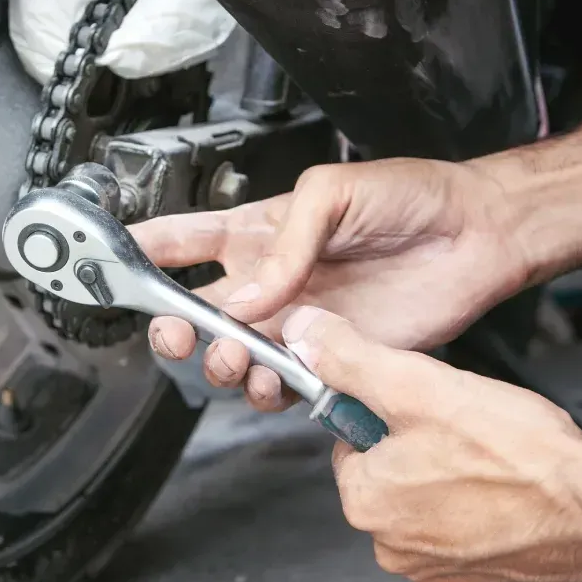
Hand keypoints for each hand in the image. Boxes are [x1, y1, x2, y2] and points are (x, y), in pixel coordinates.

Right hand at [129, 158, 530, 411]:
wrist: (476, 237)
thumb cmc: (411, 197)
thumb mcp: (334, 192)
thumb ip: (285, 242)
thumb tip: (245, 296)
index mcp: (260, 232)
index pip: (183, 240)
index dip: (141, 251)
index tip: (106, 262)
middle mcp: (270, 281)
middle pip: (195, 313)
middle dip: (172, 327)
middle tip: (177, 331)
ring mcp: (296, 321)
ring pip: (232, 356)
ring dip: (221, 364)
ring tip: (238, 355)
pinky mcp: (330, 354)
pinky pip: (282, 383)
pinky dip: (270, 389)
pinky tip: (278, 374)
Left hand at [283, 305, 581, 581]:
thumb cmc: (521, 458)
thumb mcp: (419, 386)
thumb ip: (352, 359)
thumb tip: (302, 335)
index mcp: (366, 503)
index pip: (351, 444)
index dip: (389, 413)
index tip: (426, 403)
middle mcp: (395, 550)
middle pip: (393, 476)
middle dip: (426, 448)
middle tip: (473, 429)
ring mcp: (444, 574)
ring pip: (435, 506)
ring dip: (460, 482)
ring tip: (502, 460)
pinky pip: (476, 538)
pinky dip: (494, 516)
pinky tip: (520, 494)